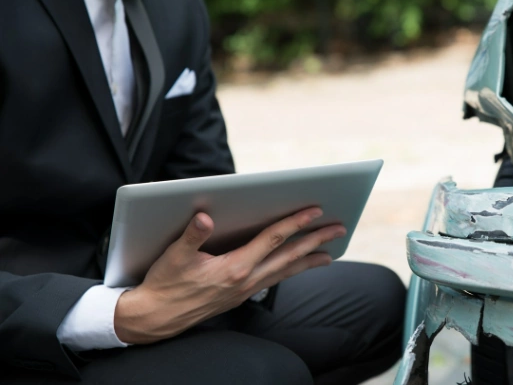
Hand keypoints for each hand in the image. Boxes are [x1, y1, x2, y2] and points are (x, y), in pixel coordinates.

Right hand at [114, 207, 344, 343]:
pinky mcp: (241, 295)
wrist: (155, 318)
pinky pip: (274, 280)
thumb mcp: (174, 257)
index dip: (294, 223)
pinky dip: (290, 271)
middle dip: (315, 241)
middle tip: (339, 229)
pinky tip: (296, 266)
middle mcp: (246, 280)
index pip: (272, 239)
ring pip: (285, 271)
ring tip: (329, 252)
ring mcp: (246, 290)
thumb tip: (205, 216)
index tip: (315, 211)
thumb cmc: (164, 284)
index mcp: (234, 267)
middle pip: (289, 256)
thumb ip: (192, 236)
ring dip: (309, 259)